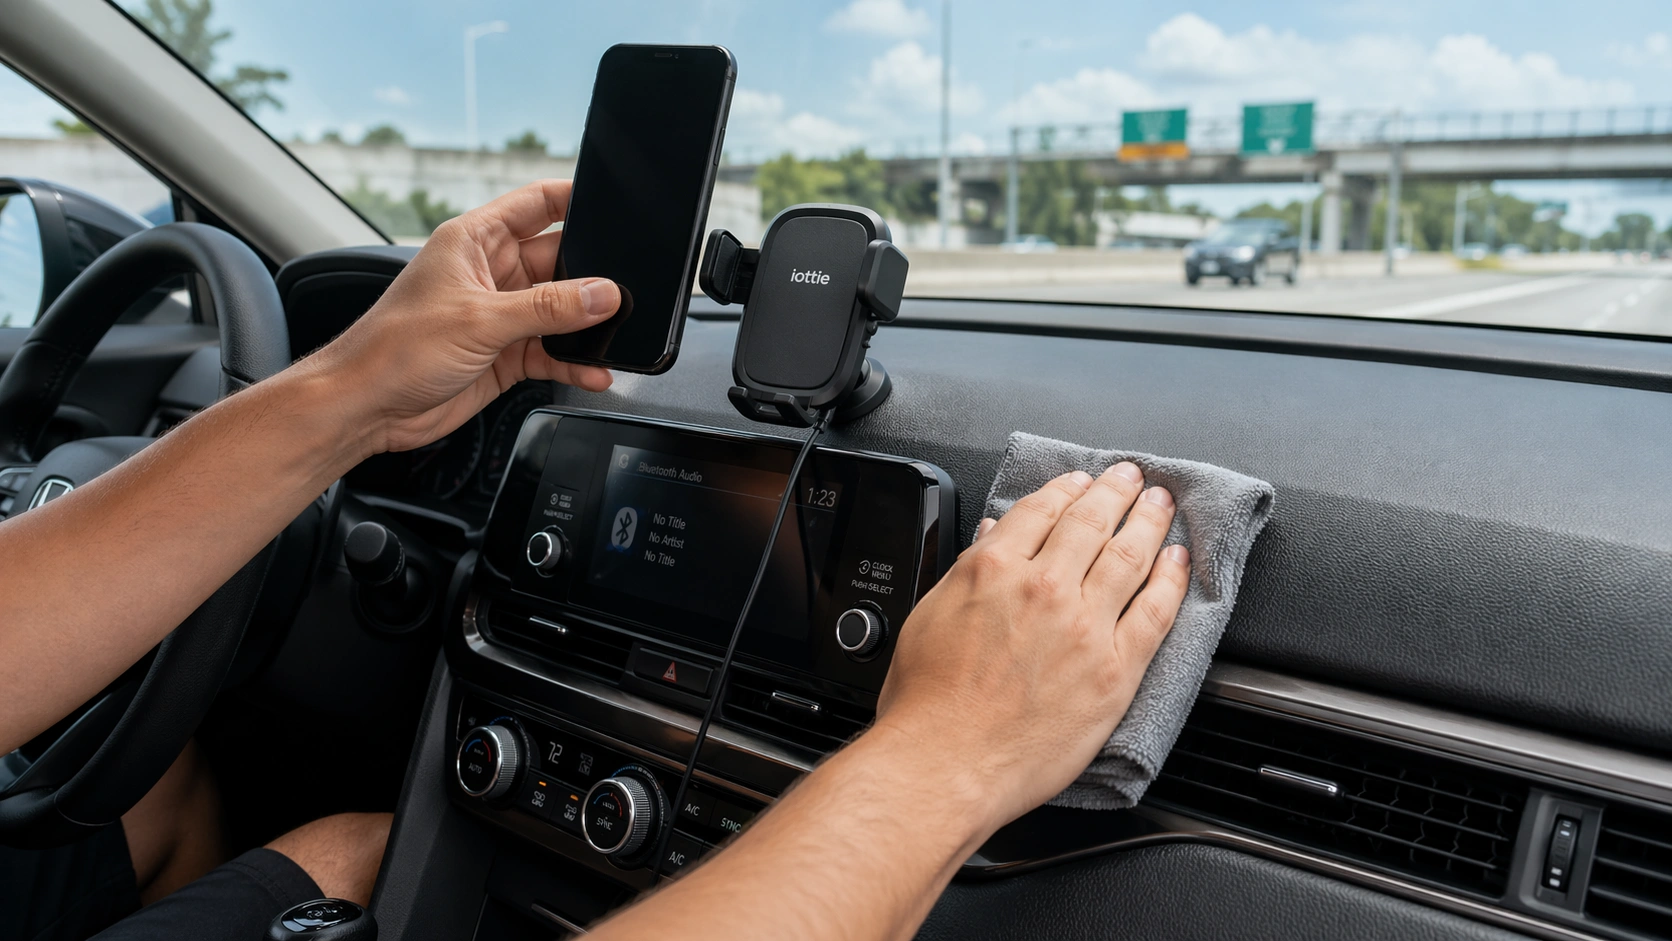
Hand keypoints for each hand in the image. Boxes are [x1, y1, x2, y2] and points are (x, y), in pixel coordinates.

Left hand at [307, 179, 619, 455]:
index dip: (575, 199)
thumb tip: (602, 294)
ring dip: (585, 325)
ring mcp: (500, 315)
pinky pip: (552, 352)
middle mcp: (490, 272)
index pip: (537, 203)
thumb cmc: (394, 349)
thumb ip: (547, 307)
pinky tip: (594, 371)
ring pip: (561, 311)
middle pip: (560, 260)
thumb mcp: (479, 319)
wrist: (367, 408)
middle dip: (592, 276)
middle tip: (621, 292)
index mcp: (474, 240)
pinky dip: (574, 363)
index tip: (614, 207)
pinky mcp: (505, 355)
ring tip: (613, 334)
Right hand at [873, 463, 1190, 832]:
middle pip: (1091, 522)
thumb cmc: (926, 704)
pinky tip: (1178, 560)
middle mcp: (1044, 587)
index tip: (1080, 481)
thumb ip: (966, 572)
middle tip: (1131, 476)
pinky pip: (1156, 611)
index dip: (1067, 488)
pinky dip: (1171, 579)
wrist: (945, 762)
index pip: (1041, 509)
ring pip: (1129, 555)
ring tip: (1160, 503)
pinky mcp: (1115, 669)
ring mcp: (1085, 626)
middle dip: (1115, 492)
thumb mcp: (929, 616)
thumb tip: (989, 538)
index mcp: (993, 568)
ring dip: (1149, 521)